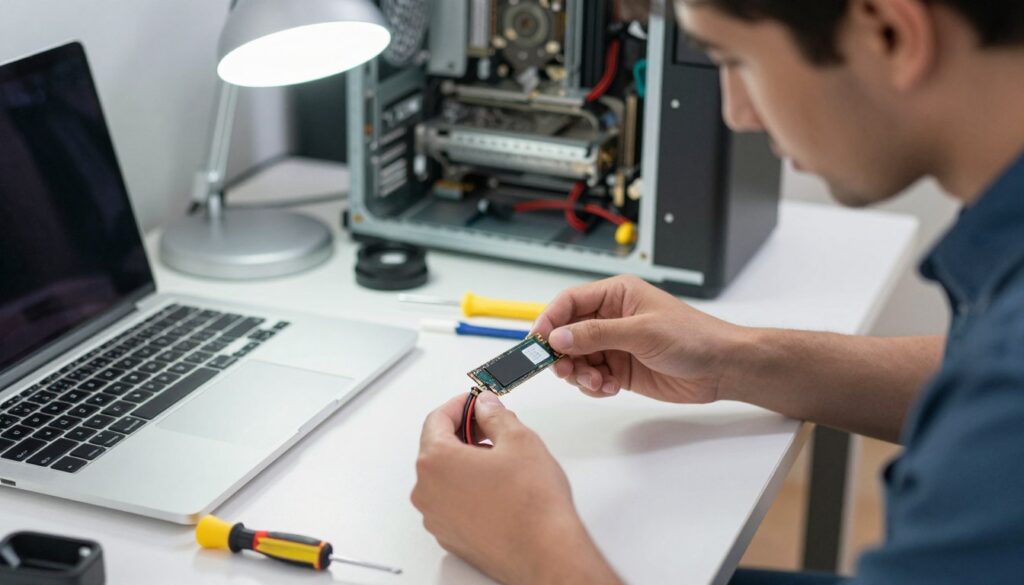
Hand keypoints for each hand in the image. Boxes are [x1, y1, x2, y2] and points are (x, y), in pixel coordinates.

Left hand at [412, 392, 620, 584]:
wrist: (546, 553)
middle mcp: (427, 491)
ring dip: (466, 462)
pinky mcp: (450, 537)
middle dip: (464, 433)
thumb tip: (486, 406)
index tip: (474, 401)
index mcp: (436, 461)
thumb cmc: (532, 504)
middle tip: (492, 427)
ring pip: (444, 477)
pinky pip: (451, 502)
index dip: (459, 405)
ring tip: (500, 461)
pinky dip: (467, 489)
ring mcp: (436, 518)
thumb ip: (495, 415)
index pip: (436, 419)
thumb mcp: (519, 440)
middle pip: (437, 448)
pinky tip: (497, 488)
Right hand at [532, 275, 748, 403]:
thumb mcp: (642, 332)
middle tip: (564, 370)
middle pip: (568, 333)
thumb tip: (559, 336)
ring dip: (579, 373)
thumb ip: (597, 334)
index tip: (537, 341)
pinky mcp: (621, 369)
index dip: (550, 320)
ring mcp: (615, 345)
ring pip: (577, 358)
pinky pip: (592, 377)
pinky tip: (608, 388)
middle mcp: (612, 318)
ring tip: (596, 382)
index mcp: (617, 295)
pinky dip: (593, 386)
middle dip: (562, 354)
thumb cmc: (693, 337)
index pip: (570, 302)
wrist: (722, 368)